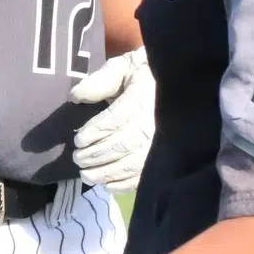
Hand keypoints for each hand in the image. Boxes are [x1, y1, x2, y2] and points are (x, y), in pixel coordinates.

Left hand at [69, 49, 153, 191]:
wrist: (178, 87)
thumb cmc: (143, 76)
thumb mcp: (122, 68)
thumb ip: (100, 81)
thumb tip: (75, 97)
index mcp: (142, 99)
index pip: (116, 120)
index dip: (95, 132)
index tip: (78, 140)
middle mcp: (154, 124)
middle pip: (122, 145)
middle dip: (95, 155)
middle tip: (77, 158)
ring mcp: (161, 145)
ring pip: (131, 164)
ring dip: (105, 173)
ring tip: (86, 174)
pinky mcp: (164, 160)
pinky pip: (143, 177)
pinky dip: (123, 184)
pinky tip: (107, 184)